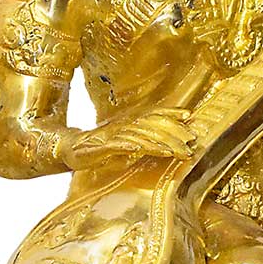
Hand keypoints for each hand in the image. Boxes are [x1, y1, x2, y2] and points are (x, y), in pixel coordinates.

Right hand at [62, 108, 196, 169]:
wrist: (71, 149)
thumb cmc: (100, 148)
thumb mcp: (127, 144)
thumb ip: (143, 142)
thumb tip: (164, 144)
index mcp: (130, 122)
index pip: (153, 114)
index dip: (171, 113)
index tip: (189, 114)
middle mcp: (124, 124)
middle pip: (152, 125)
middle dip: (173, 133)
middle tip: (190, 141)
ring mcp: (113, 135)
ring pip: (140, 136)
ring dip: (159, 143)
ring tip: (174, 150)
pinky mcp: (102, 146)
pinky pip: (119, 145)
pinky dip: (131, 146)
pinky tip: (141, 149)